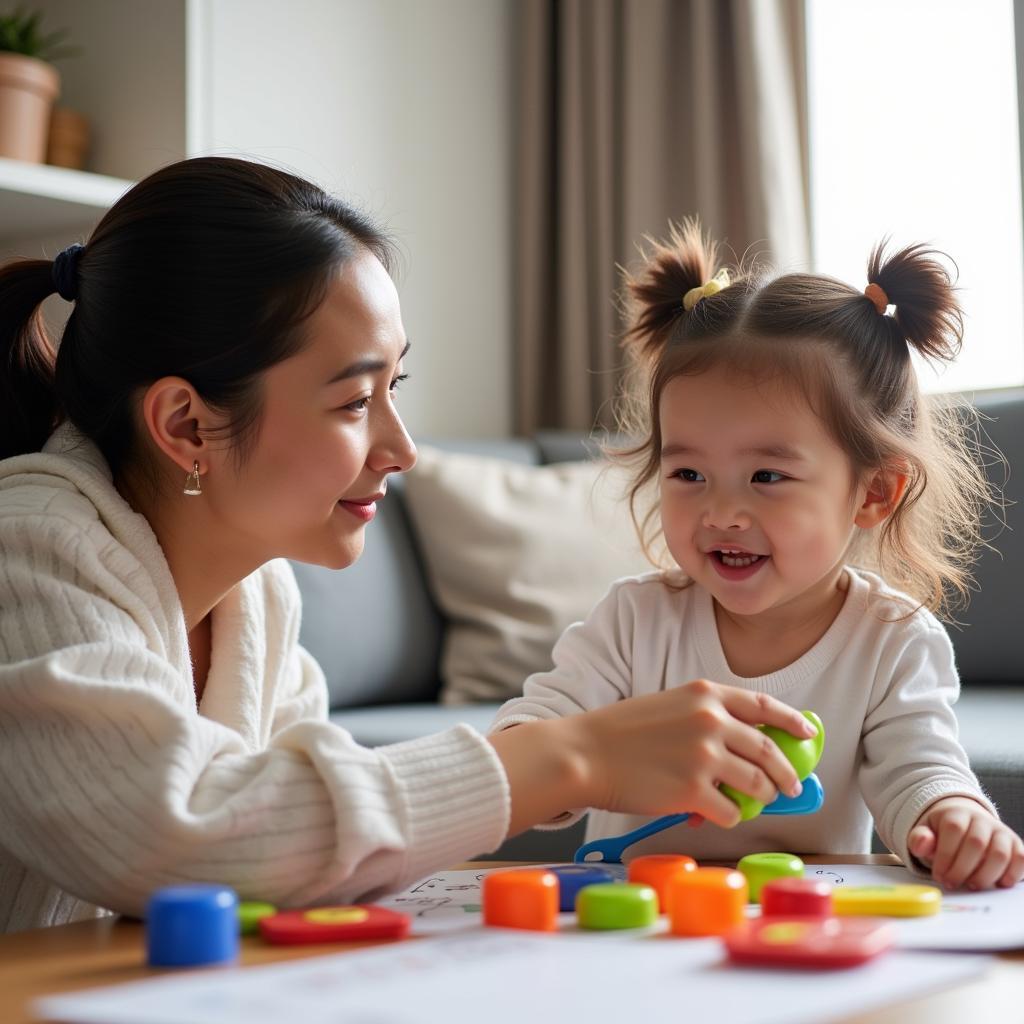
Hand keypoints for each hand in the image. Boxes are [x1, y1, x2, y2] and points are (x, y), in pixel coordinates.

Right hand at [559, 679, 815, 828]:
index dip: (792, 720)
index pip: (764, 705)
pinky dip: (728, 818)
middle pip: (769, 750)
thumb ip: (707, 716)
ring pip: (757, 784)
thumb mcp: (669, 705)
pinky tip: (712, 815)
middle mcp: (711, 721)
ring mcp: (704, 756)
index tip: (807, 733)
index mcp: (705, 694)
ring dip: (760, 798)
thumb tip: (743, 744)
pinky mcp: (693, 792)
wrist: (585, 753)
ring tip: (751, 803)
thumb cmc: (621, 732)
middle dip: (785, 773)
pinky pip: (731, 812)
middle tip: (789, 786)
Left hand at [908, 796, 1023, 889]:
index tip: (938, 875)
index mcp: (956, 813)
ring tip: (971, 885)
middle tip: (952, 883)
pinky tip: (997, 884)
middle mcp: (981, 819)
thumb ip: (920, 839)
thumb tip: (922, 843)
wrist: (965, 824)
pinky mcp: (1015, 845)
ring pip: (999, 853)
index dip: (946, 855)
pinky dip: (1012, 874)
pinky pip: (1020, 859)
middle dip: (962, 869)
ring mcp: (1001, 831)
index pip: (954, 829)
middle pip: (977, 843)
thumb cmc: (942, 834)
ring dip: (985, 875)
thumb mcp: (925, 833)